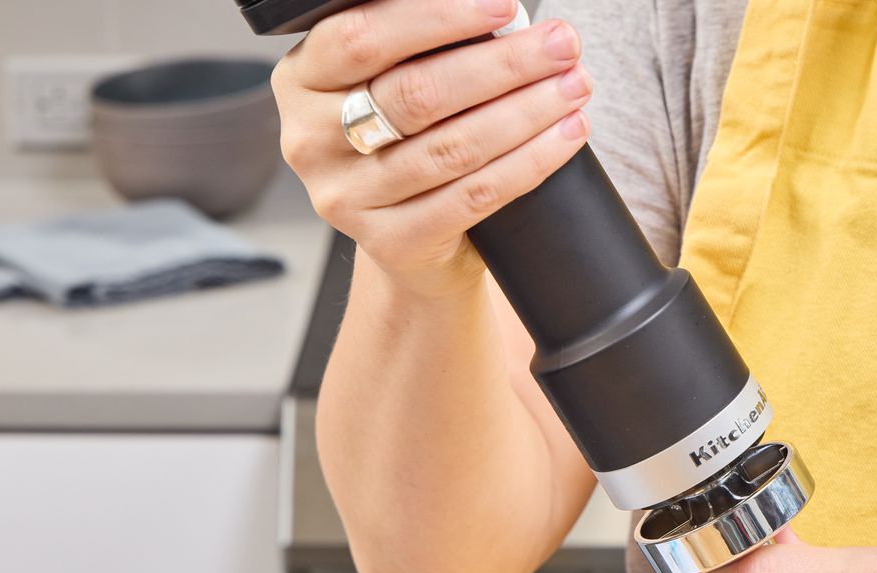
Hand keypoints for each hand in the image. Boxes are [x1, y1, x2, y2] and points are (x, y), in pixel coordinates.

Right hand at [272, 0, 592, 296]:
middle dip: (503, 64)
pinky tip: (564, 136)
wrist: (411, 246)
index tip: (504, 7)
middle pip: (417, 94)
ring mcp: (347, 199)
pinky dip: (528, 162)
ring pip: (452, 147)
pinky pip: (474, 196)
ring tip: (574, 87)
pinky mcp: (391, 243)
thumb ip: (425, 49)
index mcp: (303, 80)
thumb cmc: (407, 141)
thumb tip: (503, 18)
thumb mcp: (394, 83)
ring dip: (525, 112)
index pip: (364, 37)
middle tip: (561, 45)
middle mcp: (311, 140)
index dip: (438, 17)